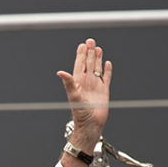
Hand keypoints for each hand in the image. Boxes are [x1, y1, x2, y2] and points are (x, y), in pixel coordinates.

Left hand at [57, 38, 111, 166]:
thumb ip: (68, 82)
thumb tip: (60, 72)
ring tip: (98, 48)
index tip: (82, 45)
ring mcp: (95, 86)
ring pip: (97, 68)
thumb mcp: (73, 96)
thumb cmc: (80, 113)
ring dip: (97, 58)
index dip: (81, 55)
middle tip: (91, 41)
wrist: (91, 125)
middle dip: (89, 52)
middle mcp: (86, 82)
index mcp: (78, 82)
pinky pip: (106, 78)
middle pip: (88, 63)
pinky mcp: (104, 91)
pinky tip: (107, 63)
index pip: (79, 65)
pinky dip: (107, 70)